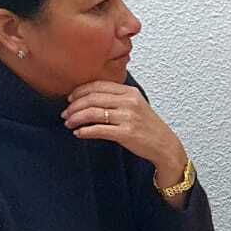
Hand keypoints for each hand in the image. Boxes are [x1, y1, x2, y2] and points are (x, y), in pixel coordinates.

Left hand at [64, 81, 187, 183]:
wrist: (164, 145)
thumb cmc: (148, 127)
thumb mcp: (136, 105)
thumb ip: (117, 98)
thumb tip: (88, 97)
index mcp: (130, 92)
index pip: (98, 85)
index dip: (80, 91)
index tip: (70, 99)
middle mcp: (129, 102)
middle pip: (93, 98)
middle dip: (74, 106)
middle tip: (65, 113)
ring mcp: (128, 117)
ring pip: (93, 113)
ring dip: (76, 118)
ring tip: (69, 124)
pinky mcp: (126, 133)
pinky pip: (99, 130)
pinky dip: (85, 131)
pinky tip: (79, 133)